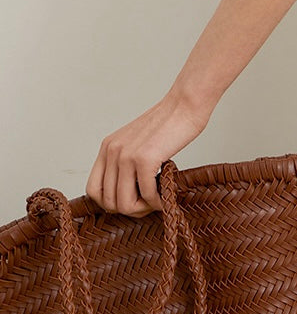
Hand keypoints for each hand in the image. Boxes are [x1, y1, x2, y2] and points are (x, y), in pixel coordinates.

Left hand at [85, 92, 208, 217]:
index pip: (93, 190)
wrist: (185, 104)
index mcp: (108, 147)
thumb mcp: (136, 142)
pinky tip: (165, 195)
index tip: (130, 200)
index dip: (110, 202)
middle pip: (108, 202)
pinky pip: (146, 195)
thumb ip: (126, 162)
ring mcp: (127, 155)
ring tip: (157, 200)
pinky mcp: (145, 159)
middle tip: (149, 202)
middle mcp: (112, 151)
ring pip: (124, 204)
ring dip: (143, 209)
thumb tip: (125, 195)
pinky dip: (157, 202)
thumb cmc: (169, 124)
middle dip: (130, 209)